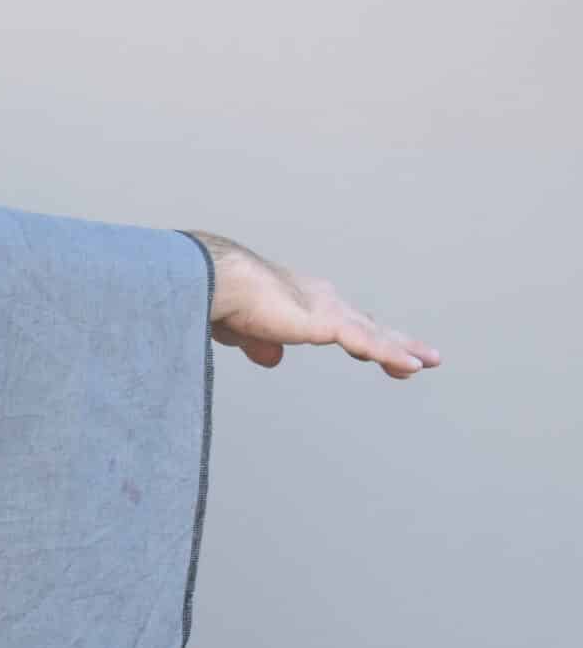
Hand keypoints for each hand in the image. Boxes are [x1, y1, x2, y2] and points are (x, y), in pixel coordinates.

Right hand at [186, 230, 440, 379]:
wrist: (219, 281)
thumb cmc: (221, 297)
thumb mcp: (243, 329)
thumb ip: (259, 343)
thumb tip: (272, 359)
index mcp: (300, 301)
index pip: (338, 321)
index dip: (359, 336)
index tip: (373, 351)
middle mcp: (321, 300)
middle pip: (366, 325)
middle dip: (392, 342)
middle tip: (418, 358)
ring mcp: (328, 311)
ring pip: (375, 334)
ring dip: (402, 349)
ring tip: (428, 362)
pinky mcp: (329, 323)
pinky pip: (369, 343)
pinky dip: (392, 355)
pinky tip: (413, 366)